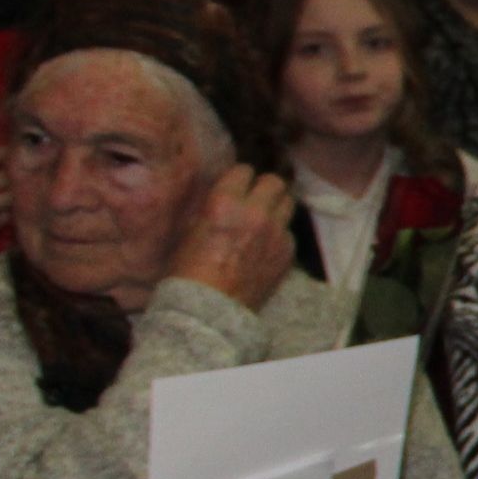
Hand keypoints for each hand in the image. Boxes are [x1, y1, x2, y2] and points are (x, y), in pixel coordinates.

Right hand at [168, 166, 296, 309]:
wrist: (209, 308)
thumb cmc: (188, 270)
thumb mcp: (190, 228)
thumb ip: (212, 205)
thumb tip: (224, 193)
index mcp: (225, 202)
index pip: (244, 171)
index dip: (239, 178)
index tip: (236, 186)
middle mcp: (255, 212)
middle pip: (274, 182)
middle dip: (263, 187)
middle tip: (254, 198)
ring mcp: (276, 232)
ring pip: (288, 202)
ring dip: (276, 206)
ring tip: (264, 217)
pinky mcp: (288, 252)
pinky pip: (288, 231)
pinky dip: (279, 234)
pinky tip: (265, 245)